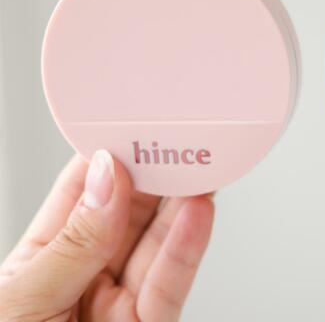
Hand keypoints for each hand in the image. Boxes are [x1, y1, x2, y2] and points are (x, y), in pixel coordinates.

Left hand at [0, 150, 213, 320]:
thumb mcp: (21, 299)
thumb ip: (73, 244)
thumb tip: (106, 182)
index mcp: (45, 259)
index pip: (82, 194)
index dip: (108, 158)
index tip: (132, 129)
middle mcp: (88, 276)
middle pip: (131, 213)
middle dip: (156, 174)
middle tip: (178, 141)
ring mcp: (120, 302)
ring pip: (159, 244)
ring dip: (182, 203)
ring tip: (197, 168)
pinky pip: (171, 285)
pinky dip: (189, 248)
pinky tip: (197, 213)